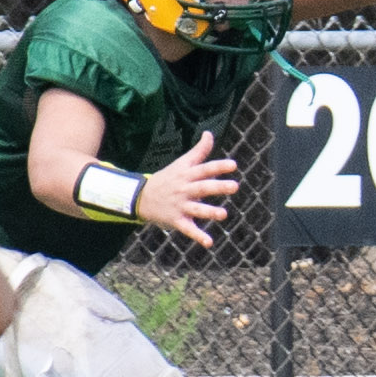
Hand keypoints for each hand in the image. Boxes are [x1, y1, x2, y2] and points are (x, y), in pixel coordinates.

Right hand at [135, 130, 237, 247]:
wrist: (140, 197)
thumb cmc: (167, 178)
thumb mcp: (181, 163)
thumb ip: (199, 151)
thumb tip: (209, 133)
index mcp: (187, 175)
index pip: (204, 169)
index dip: (218, 166)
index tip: (233, 165)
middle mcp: (185, 190)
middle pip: (203, 187)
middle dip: (218, 187)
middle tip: (235, 186)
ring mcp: (180, 206)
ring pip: (197, 209)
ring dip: (210, 212)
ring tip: (223, 214)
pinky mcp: (177, 220)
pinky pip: (188, 229)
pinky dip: (198, 236)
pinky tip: (209, 243)